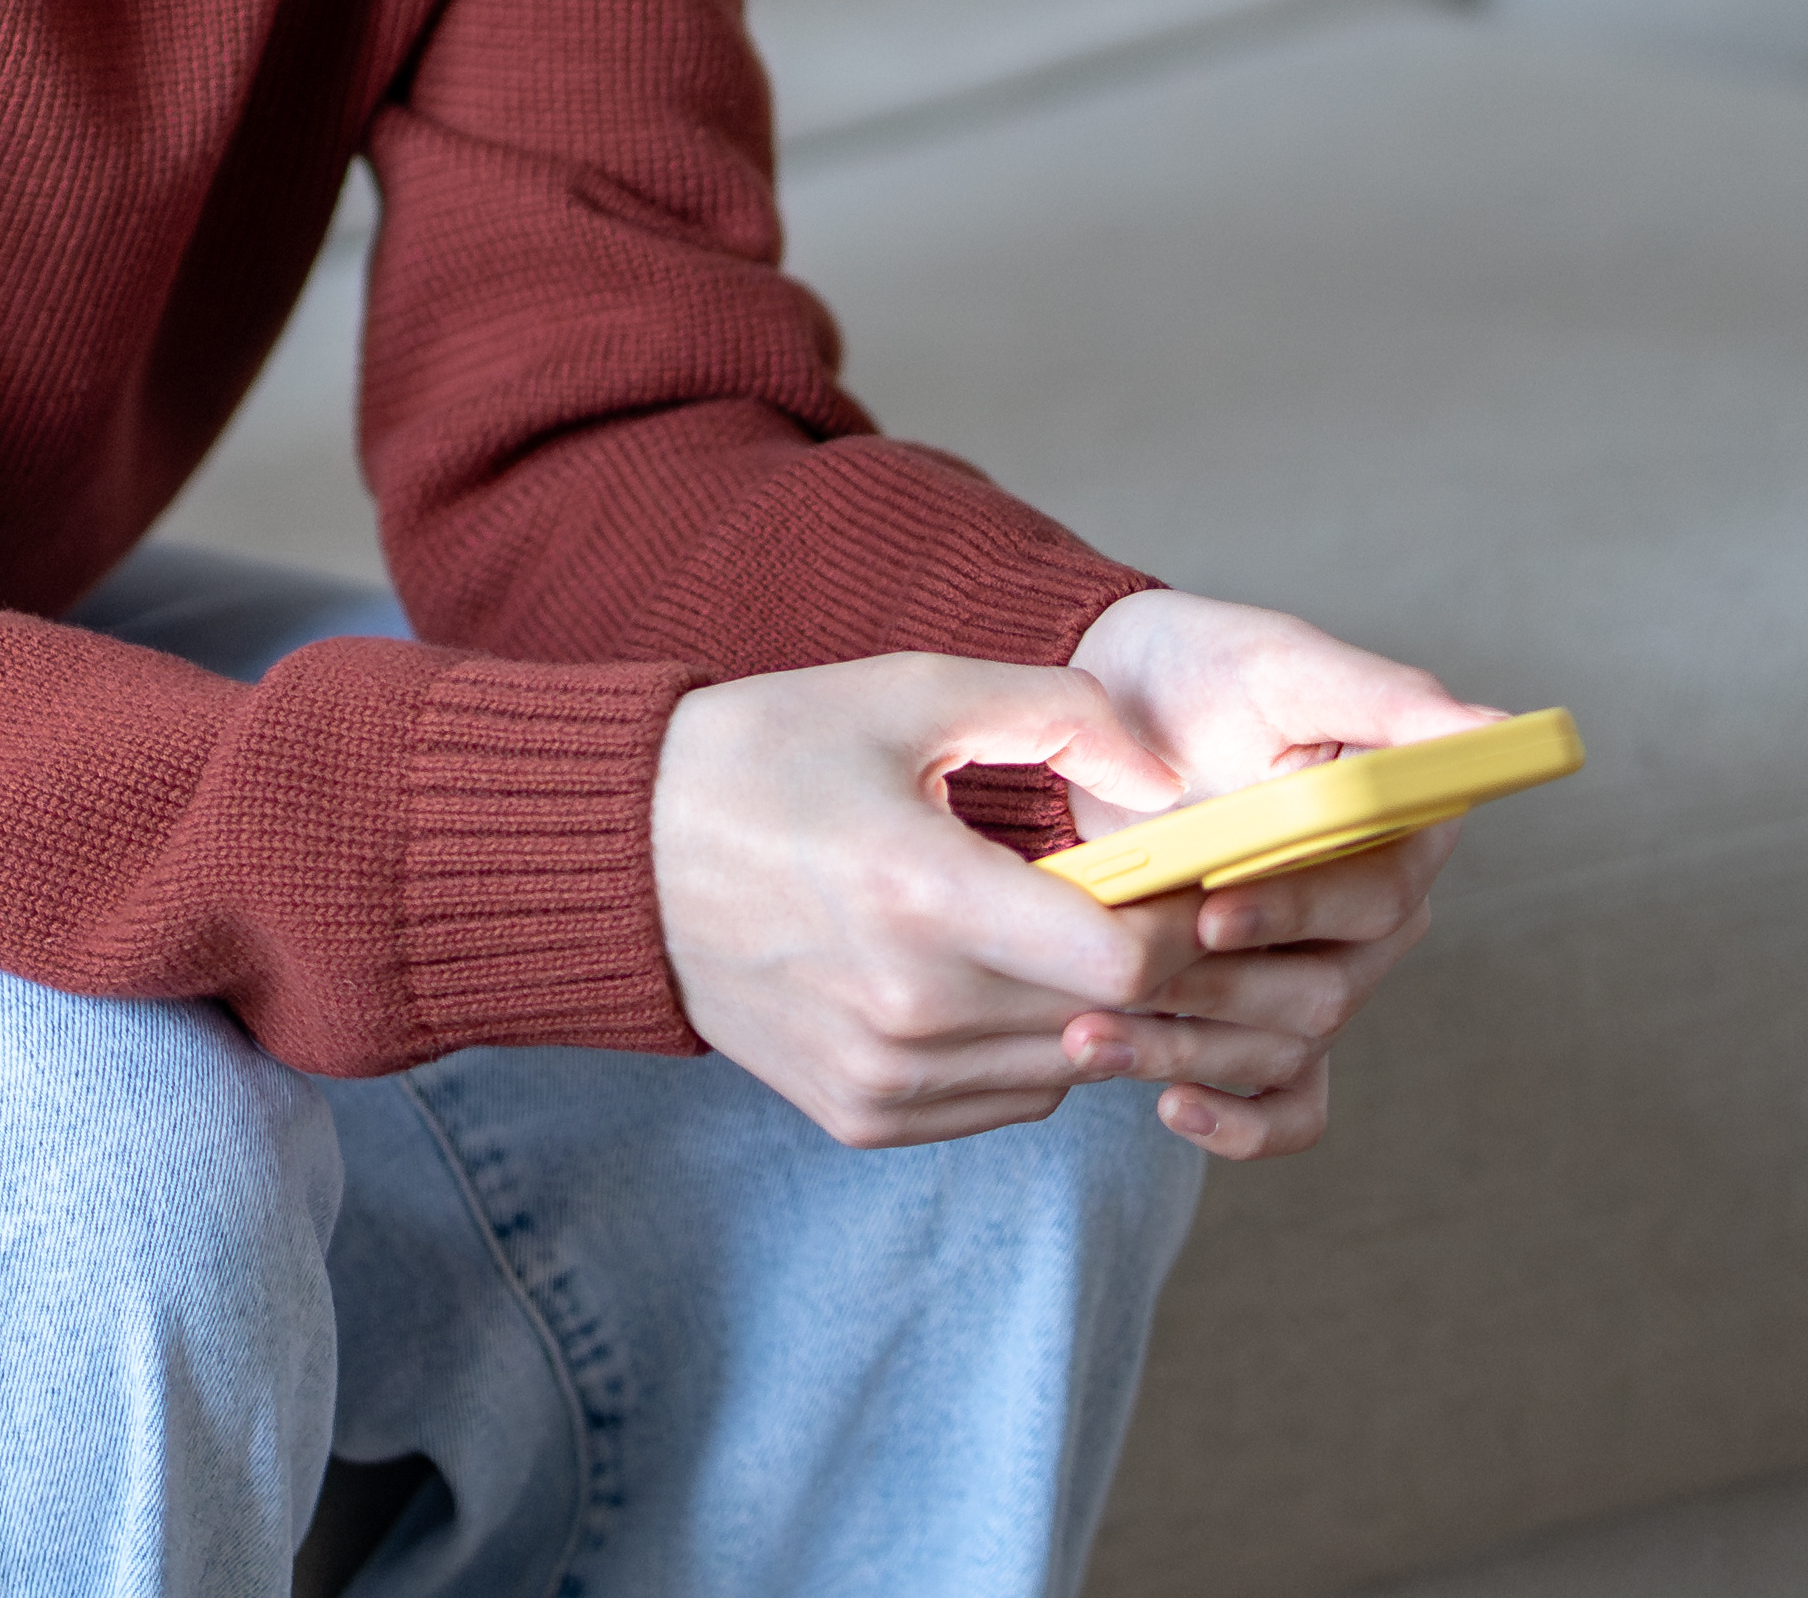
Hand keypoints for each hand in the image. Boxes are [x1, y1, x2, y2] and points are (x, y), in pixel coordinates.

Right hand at [652, 654, 1259, 1149]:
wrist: (620, 856)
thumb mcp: (908, 693)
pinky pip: (1006, 1100)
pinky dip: (1029, 1049)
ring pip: (1068, 1070)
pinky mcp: (862, 1115)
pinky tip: (992, 977)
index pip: (1123, 960)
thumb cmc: (764, 756)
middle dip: (1154, 966)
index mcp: (922, 895)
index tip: (1186, 876)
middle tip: (1155, 901)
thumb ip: (1056, 712)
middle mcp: (907, 1009)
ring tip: (1064, 931)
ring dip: (1093, 1010)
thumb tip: (1164, 780)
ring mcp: (882, 1076)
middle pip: (1109, 1022)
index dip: (1181, 922)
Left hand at [1055, 588, 1503, 1162]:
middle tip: (1115, 972)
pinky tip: (1169, 1106)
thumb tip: (1494, 728)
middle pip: (1325, 988)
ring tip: (1086, 1034)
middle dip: (1216, 987)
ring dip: (1187, 1050)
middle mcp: (1375, 912)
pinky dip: (1236, 1121)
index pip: (1378, 895)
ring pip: (1287, 1046)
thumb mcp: (1283, 665)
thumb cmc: (1199, 670)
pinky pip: (1286, 1103)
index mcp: (1402, 827)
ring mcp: (1322, 972)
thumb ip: (1386, 700)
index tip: (1212, 911)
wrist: (1101, 715)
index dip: (1297, 913)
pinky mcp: (1265, 1015)